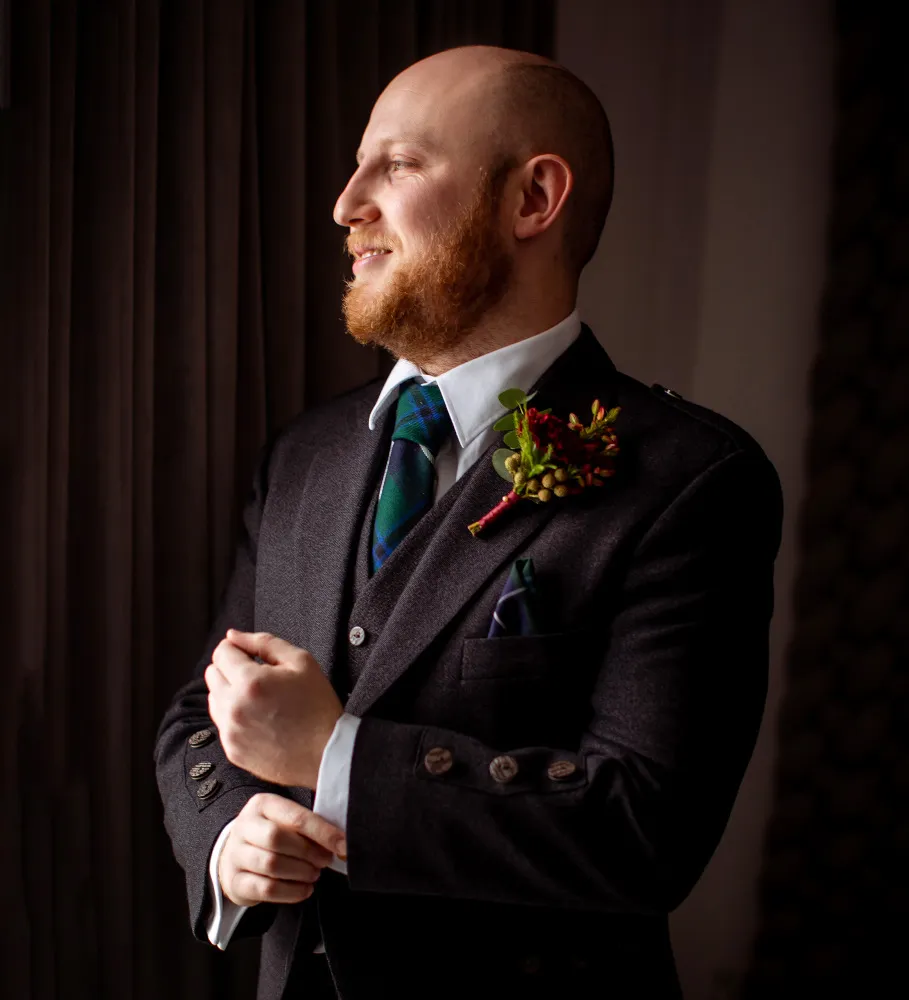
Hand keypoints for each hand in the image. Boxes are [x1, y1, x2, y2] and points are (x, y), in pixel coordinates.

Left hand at [205, 629, 343, 787]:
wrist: (326, 753)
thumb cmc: (318, 707)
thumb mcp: (301, 662)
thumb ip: (264, 642)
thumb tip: (234, 636)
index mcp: (250, 682)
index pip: (221, 653)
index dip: (236, 648)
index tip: (249, 654)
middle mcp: (234, 708)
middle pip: (212, 674)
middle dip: (231, 669)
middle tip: (258, 676)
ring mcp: (230, 731)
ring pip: (213, 698)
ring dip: (230, 692)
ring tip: (260, 698)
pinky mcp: (232, 749)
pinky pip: (221, 723)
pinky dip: (234, 716)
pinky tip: (259, 718)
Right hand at [218, 793, 345, 907]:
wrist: (236, 854)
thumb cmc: (271, 835)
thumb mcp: (286, 820)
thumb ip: (309, 826)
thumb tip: (340, 842)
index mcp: (262, 804)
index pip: (295, 817)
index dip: (322, 832)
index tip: (342, 845)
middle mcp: (244, 826)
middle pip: (277, 839)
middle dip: (308, 852)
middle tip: (325, 861)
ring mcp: (235, 854)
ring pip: (271, 864)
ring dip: (300, 872)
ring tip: (314, 874)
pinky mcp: (234, 882)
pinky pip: (266, 890)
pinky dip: (291, 892)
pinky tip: (304, 889)